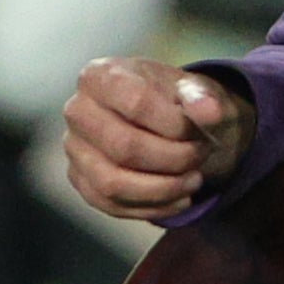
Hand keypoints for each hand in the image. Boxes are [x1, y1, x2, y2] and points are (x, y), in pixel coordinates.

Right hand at [60, 56, 247, 219]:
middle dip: (173, 158)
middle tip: (201, 155)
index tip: (201, 129)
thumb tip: (209, 111)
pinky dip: (152, 207)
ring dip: (164, 189)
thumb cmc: (172, 101)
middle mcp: (77, 111)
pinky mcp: (80, 181)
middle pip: (124, 147)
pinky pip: (112, 205)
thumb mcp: (194, 90)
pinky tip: (180, 198)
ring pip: (113, 183)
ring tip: (194, 180)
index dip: (175, 124)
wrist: (159, 120)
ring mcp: (74, 149)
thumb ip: (202, 96)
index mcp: (100, 76)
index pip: (136, 103)